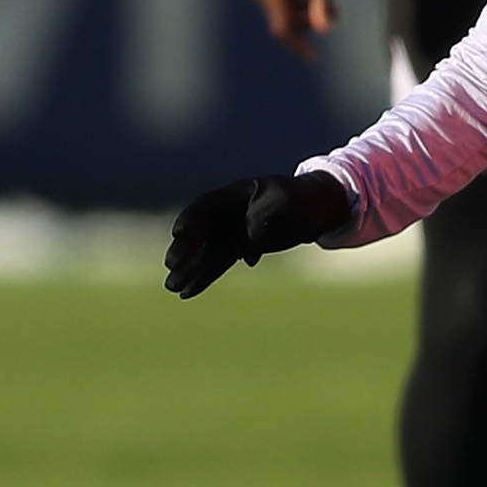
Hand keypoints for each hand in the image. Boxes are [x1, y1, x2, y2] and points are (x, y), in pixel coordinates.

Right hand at [164, 169, 355, 296]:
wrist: (315, 208)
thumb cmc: (301, 200)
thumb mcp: (287, 204)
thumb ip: (267, 217)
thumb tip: (251, 237)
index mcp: (237, 194)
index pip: (208, 205)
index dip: (192, 218)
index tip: (179, 233)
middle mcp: (228, 213)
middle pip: (202, 231)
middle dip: (186, 248)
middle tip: (172, 265)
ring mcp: (233, 230)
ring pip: (207, 251)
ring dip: (191, 269)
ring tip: (171, 287)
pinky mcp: (240, 246)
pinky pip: (219, 262)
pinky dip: (206, 276)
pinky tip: (189, 292)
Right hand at [242, 0, 335, 59]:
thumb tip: (323, 29)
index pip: (282, 28)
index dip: (298, 46)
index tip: (313, 57)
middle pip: (282, 20)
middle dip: (307, 23)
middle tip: (334, 13)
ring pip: (278, 11)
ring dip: (301, 12)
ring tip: (328, 3)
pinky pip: (273, 0)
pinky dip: (290, 1)